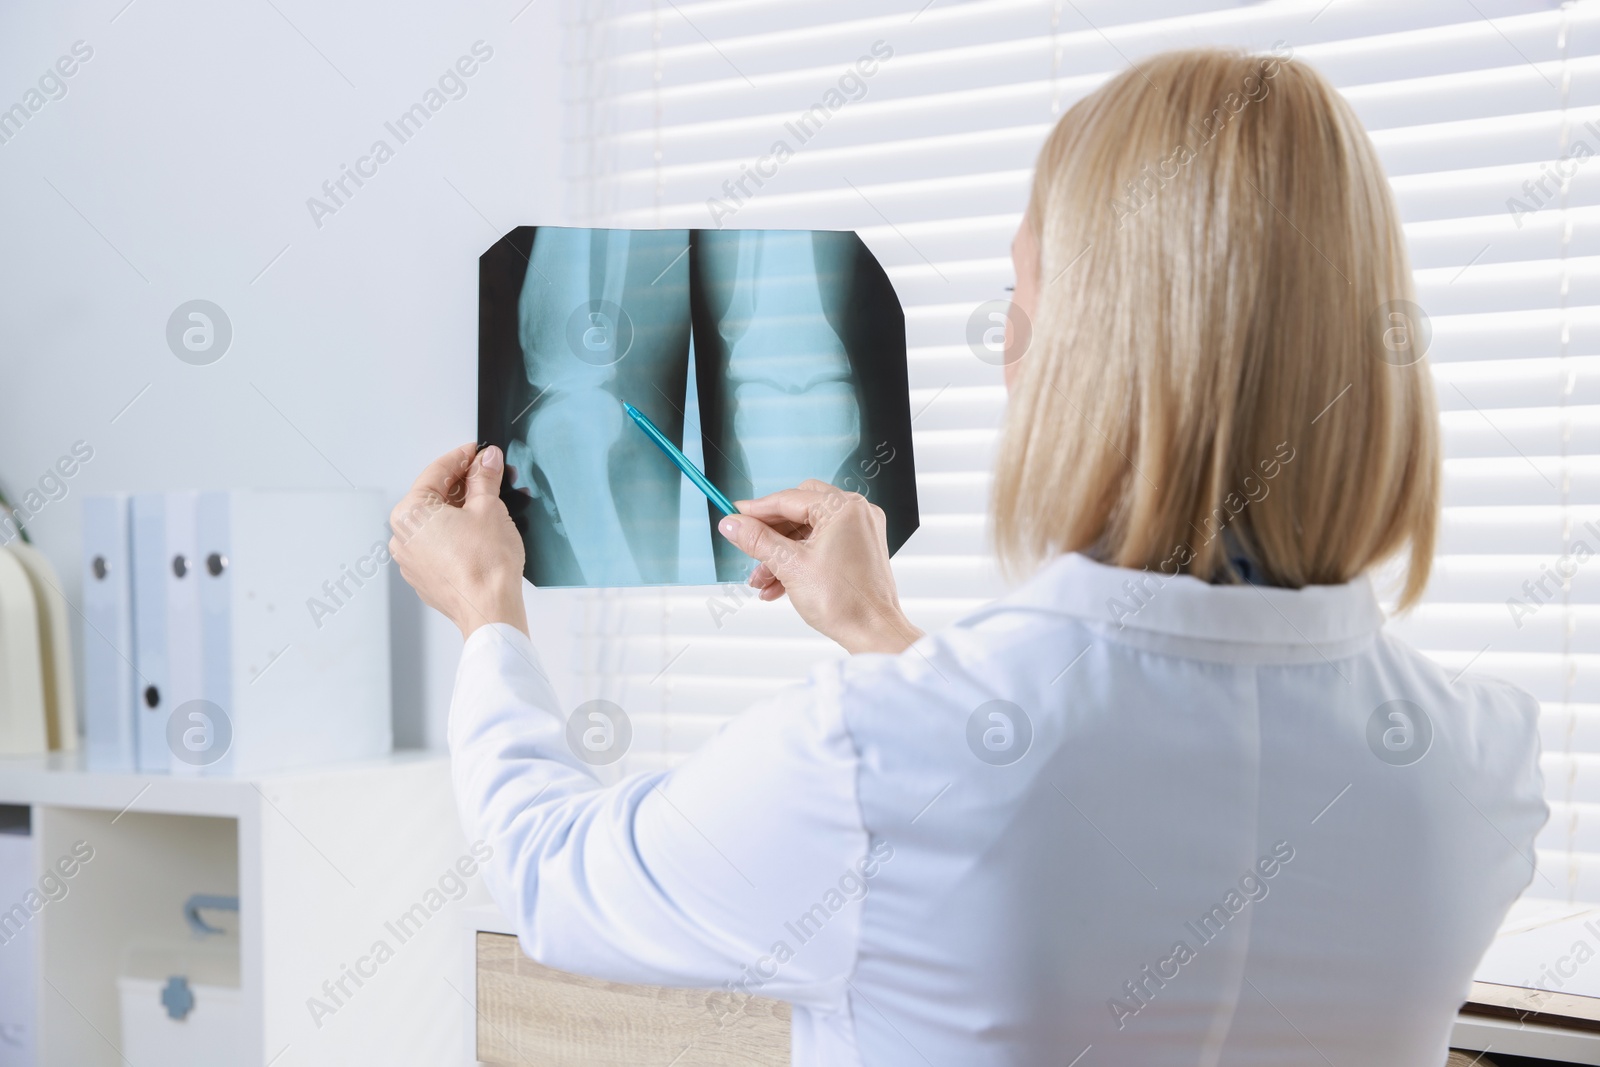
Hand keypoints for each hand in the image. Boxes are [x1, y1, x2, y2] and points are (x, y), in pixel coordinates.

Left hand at [390, 443, 528, 639]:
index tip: (477, 451)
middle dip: (462, 484)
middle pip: (434, 496)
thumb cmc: (484, 566)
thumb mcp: (489, 508)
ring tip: (488, 503)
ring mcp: (412, 559)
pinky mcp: (425, 577)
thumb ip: (484, 478)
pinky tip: (479, 532)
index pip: (436, 472)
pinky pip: (438, 544)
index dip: (461, 457)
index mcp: (410, 513)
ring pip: (436, 522)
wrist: (489, 609)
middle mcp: (403, 536)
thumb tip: (486, 461)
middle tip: (487, 474)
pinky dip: (455, 533)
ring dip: (459, 509)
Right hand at [718, 479, 922, 654]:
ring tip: (760, 579)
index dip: (757, 510)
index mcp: (844, 508)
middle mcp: (856, 513)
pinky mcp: (859, 550)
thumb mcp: (790, 566)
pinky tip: (777, 585)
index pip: (789, 499)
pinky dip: (799, 559)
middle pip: (799, 510)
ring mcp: (859, 531)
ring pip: (808, 531)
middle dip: (771, 532)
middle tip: (748, 544)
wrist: (872, 633)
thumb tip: (732, 525)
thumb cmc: (845, 603)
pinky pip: (821, 544)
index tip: (735, 516)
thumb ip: (758, 540)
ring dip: (781, 552)